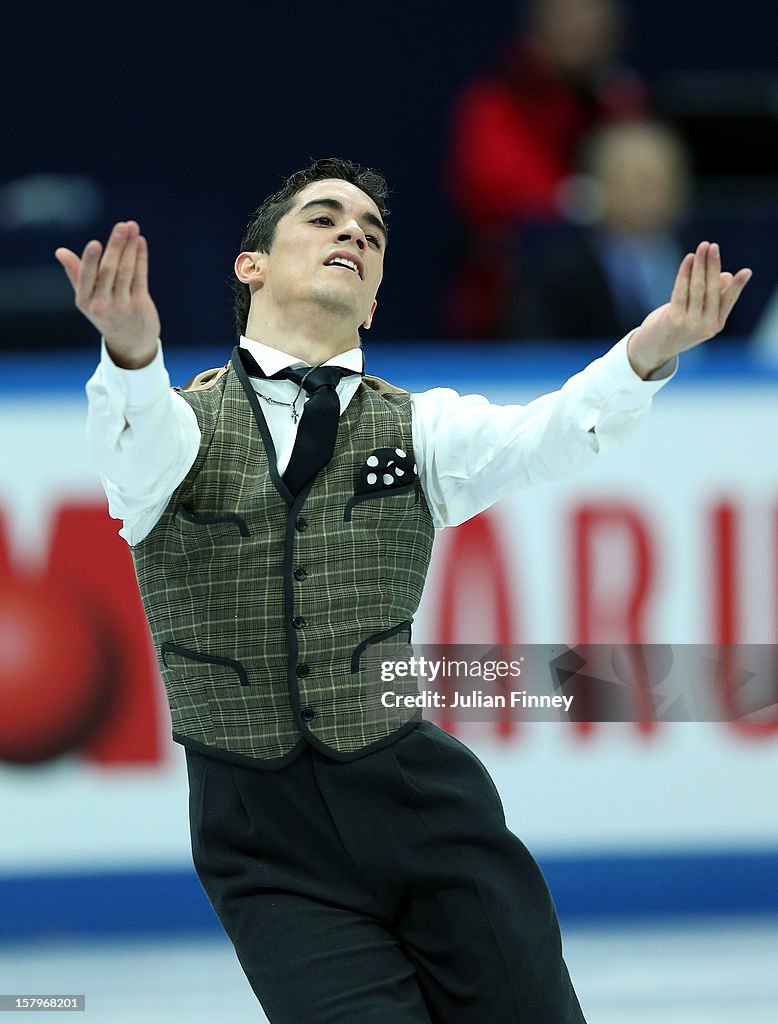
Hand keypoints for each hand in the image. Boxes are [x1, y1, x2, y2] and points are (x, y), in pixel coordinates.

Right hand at [55, 220, 160, 368]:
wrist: (130, 344)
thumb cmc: (105, 314)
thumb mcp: (87, 298)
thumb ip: (76, 274)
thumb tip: (60, 251)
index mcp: (85, 301)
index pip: (86, 278)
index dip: (91, 261)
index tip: (95, 243)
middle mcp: (102, 305)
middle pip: (109, 271)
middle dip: (116, 247)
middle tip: (121, 226)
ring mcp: (123, 306)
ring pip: (126, 272)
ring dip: (130, 247)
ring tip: (132, 227)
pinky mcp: (140, 305)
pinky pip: (141, 277)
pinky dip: (141, 258)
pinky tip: (140, 242)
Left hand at [627, 241, 751, 378]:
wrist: (651, 351)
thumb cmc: (676, 328)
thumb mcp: (696, 315)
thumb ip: (711, 298)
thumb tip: (725, 275)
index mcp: (715, 325)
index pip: (728, 301)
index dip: (737, 286)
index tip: (746, 272)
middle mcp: (705, 326)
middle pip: (713, 290)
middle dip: (713, 265)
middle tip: (713, 247)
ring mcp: (690, 324)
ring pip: (698, 287)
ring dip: (700, 264)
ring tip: (702, 247)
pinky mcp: (674, 319)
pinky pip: (681, 290)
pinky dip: (685, 272)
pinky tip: (689, 259)